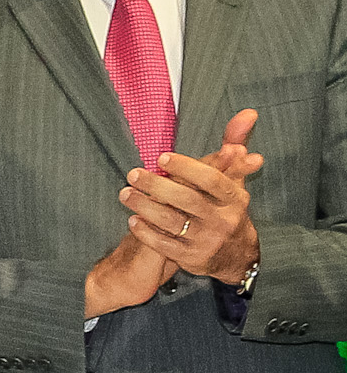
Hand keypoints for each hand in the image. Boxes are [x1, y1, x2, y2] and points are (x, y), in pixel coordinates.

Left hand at [87, 111, 260, 314]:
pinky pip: (164, 245)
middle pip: (187, 200)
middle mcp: (223, 219)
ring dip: (144, 206)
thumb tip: (247, 113)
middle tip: (132, 174)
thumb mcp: (233, 178)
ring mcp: (207, 240)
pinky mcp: (192, 258)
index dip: (186, 167)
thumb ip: (234, 145)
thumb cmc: (227, 206)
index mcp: (234, 197)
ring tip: (125, 194)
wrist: (236, 254)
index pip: (211, 179)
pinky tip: (132, 220)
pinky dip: (146, 232)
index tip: (161, 157)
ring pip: (172, 222)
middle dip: (157, 185)